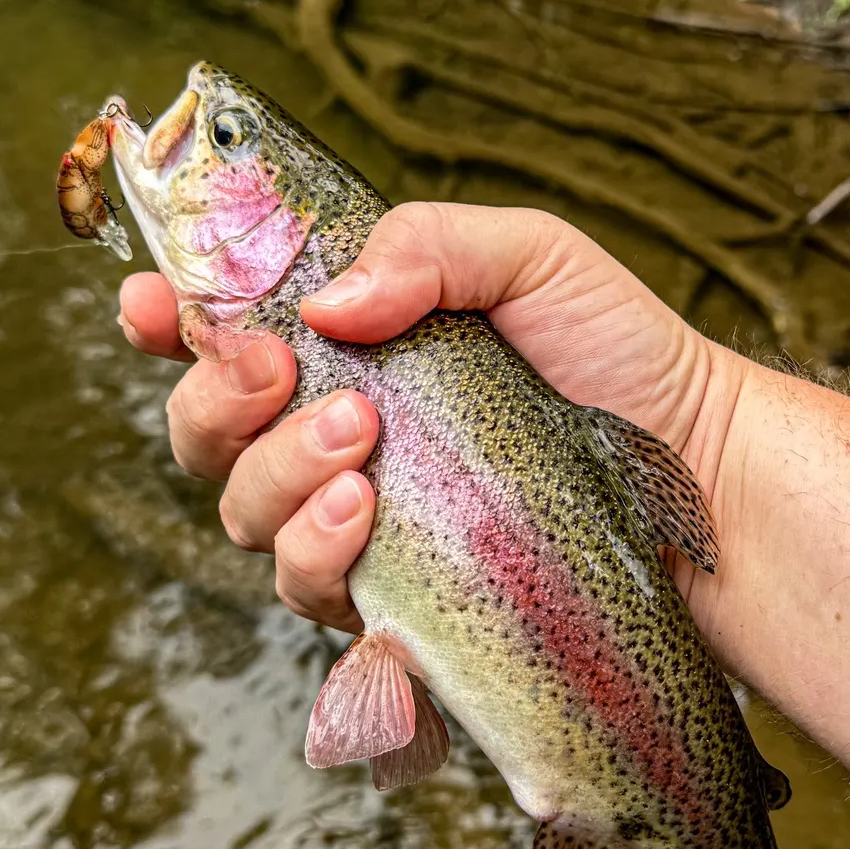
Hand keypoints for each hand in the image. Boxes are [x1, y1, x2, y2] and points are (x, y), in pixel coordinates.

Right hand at [120, 203, 748, 643]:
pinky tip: (367, 517)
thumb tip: (325, 301)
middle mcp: (338, 443)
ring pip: (248, 518)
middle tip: (280, 371)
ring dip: (278, 476)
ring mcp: (362, 528)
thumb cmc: (617, 356)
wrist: (697, 468)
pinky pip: (314, 596)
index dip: (167, 321)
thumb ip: (429, 247)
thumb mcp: (532, 259)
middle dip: (216, 401)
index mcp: (351, 353)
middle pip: (207, 437)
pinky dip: (319, 555)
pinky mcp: (399, 601)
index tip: (151, 302)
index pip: (224, 337)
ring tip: (361, 446)